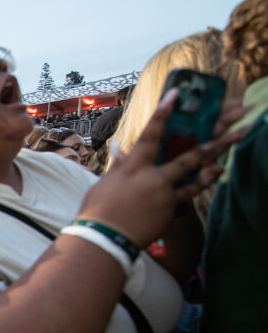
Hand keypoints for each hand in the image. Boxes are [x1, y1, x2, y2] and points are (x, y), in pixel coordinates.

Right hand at [77, 91, 248, 248]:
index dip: (162, 113)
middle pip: (186, 152)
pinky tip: (217, 170)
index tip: (175, 94)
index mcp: (132, 166)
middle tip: (232, 119)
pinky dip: (204, 180)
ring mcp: (163, 191)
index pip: (149, 134)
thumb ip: (119, 165)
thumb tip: (120, 148)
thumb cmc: (97, 210)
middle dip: (211, 135)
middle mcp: (152, 175)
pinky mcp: (169, 207)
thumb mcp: (105, 183)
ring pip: (195, 169)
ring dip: (217, 154)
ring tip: (236, 140)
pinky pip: (191, 191)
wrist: (103, 237)